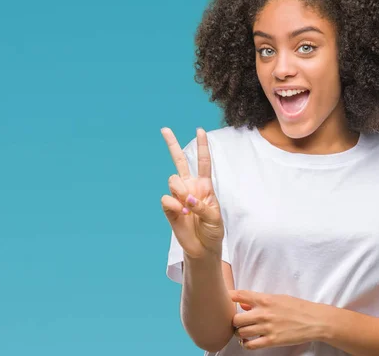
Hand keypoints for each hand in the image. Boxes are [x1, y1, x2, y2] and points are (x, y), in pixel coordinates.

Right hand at [160, 127, 223, 259]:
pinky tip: (181, 215)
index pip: (203, 162)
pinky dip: (174, 206)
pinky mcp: (168, 208)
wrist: (203, 248)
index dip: (202, 146)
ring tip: (188, 209)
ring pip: (173, 180)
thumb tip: (186, 199)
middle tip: (164, 129)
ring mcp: (178, 196)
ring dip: (180, 192)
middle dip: (172, 144)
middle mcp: (190, 187)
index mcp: (204, 186)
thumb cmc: (213, 231)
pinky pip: (166, 199)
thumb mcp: (214, 218)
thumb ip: (201, 206)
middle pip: (180, 161)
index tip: (200, 130)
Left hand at [230, 290, 329, 350]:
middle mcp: (263, 313)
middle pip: (235, 319)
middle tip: (237, 322)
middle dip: (234, 321)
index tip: (222, 300)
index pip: (238, 295)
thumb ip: (258, 300)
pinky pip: (251, 345)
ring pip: (241, 332)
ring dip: (240, 333)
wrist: (314, 320)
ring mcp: (267, 328)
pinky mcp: (272, 340)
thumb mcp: (277, 298)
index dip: (227, 297)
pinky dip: (247, 344)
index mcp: (264, 299)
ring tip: (243, 332)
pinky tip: (249, 342)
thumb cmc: (296, 307)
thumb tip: (242, 303)